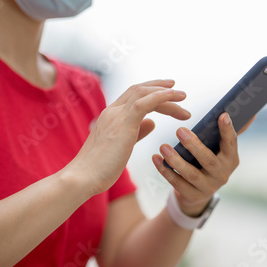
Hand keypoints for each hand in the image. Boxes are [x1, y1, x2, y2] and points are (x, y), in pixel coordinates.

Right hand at [64, 80, 189, 196]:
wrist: (83, 177)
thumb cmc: (100, 168)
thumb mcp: (122, 146)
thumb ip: (137, 132)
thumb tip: (152, 122)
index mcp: (111, 116)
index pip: (133, 96)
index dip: (152, 92)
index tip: (169, 93)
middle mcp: (112, 111)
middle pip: (140, 91)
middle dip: (162, 89)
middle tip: (181, 94)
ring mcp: (116, 115)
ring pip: (143, 93)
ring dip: (166, 93)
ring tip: (183, 97)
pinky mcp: (123, 123)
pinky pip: (145, 102)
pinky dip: (160, 96)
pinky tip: (174, 96)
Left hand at [153, 112, 247, 216]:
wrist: (199, 193)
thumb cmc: (209, 162)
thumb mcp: (220, 150)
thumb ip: (230, 132)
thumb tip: (252, 113)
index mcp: (231, 159)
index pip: (231, 143)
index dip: (227, 130)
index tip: (222, 115)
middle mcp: (222, 174)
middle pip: (208, 160)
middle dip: (194, 146)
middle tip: (179, 130)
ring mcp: (208, 187)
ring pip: (191, 174)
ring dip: (176, 160)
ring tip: (163, 146)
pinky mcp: (192, 196)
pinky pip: (177, 183)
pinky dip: (165, 171)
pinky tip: (156, 159)